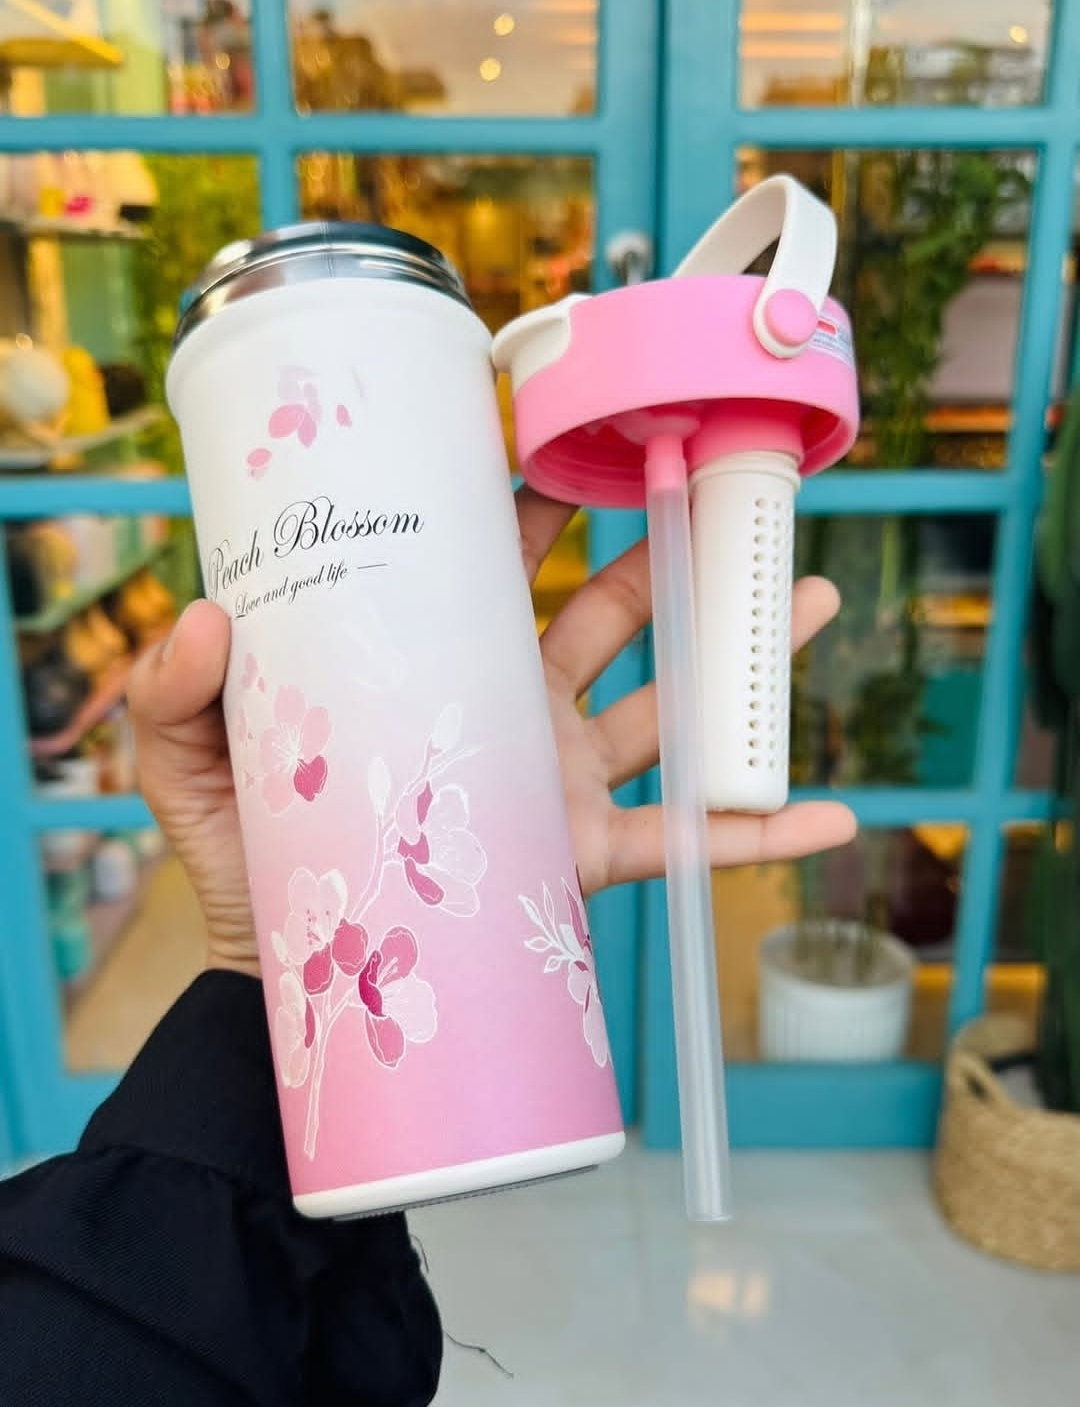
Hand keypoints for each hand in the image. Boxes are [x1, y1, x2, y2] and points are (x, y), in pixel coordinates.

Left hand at [128, 488, 853, 976]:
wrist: (296, 975)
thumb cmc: (250, 856)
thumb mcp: (190, 766)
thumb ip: (176, 690)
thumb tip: (207, 616)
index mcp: (444, 667)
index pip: (501, 567)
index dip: (540, 505)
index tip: (582, 447)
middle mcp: (519, 710)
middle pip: (614, 615)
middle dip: (673, 556)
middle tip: (727, 489)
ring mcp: (566, 781)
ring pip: (673, 707)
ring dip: (743, 660)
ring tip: (807, 599)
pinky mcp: (591, 858)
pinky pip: (692, 842)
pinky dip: (762, 831)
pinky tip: (830, 812)